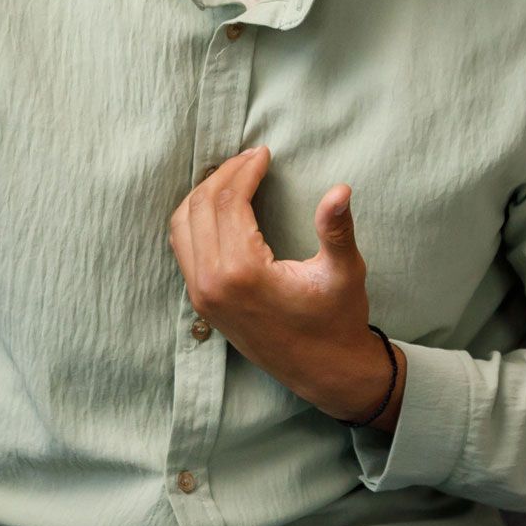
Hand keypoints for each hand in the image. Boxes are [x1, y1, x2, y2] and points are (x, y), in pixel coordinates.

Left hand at [168, 147, 399, 425]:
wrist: (325, 372)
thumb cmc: (336, 321)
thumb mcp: (343, 273)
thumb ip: (336, 229)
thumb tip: (340, 189)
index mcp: (241, 272)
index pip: (228, 202)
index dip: (245, 171)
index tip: (264, 153)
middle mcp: (211, 283)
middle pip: (199, 207)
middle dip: (224, 175)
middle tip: (251, 158)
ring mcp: (202, 295)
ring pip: (181, 226)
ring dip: (204, 194)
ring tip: (235, 175)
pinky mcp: (202, 302)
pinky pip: (183, 247)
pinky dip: (194, 218)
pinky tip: (220, 206)